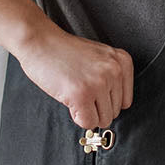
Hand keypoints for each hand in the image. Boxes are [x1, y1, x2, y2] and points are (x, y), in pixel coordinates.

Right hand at [16, 25, 133, 129]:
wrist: (39, 41)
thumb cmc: (64, 51)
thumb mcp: (99, 58)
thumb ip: (112, 78)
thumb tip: (116, 109)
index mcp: (122, 61)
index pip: (125, 102)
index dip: (105, 100)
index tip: (91, 87)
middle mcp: (115, 71)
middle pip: (114, 112)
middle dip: (95, 107)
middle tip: (79, 88)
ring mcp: (99, 83)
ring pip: (103, 120)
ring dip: (86, 112)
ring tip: (74, 91)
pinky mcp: (82, 95)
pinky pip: (88, 123)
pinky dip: (77, 116)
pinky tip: (69, 98)